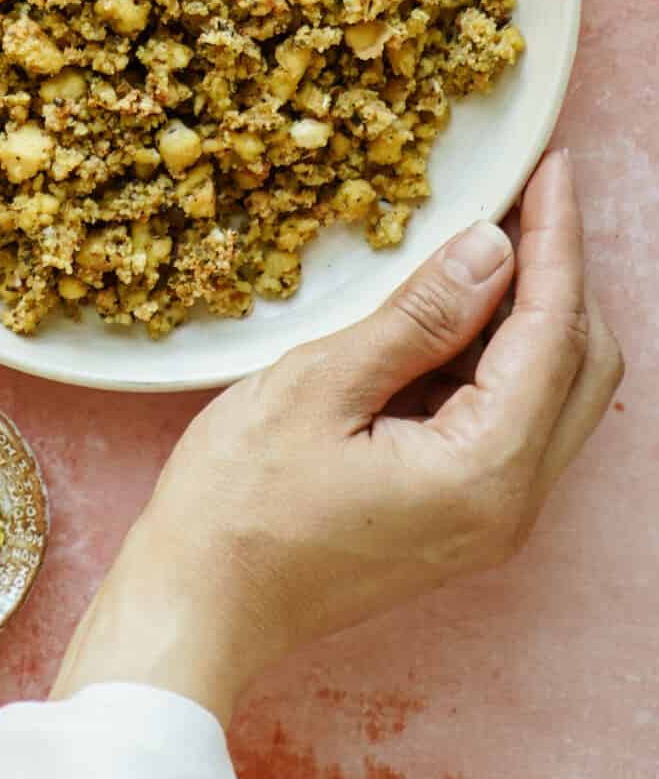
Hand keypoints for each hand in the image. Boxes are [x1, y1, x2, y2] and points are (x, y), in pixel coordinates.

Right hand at [53, 152, 622, 725]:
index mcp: (483, 474)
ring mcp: (490, 521)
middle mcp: (511, 507)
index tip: (552, 168)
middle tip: (525, 196)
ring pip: (553, 398)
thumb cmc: (236, 506)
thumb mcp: (318, 385)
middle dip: (560, 276)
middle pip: (581, 369)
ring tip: (484, 240)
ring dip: (530, 318)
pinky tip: (450, 314)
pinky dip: (497, 361)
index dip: (557, 242)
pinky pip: (510, 426)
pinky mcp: (461, 522)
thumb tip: (494, 249)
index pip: (553, 333)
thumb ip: (417, 318)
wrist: (198, 611)